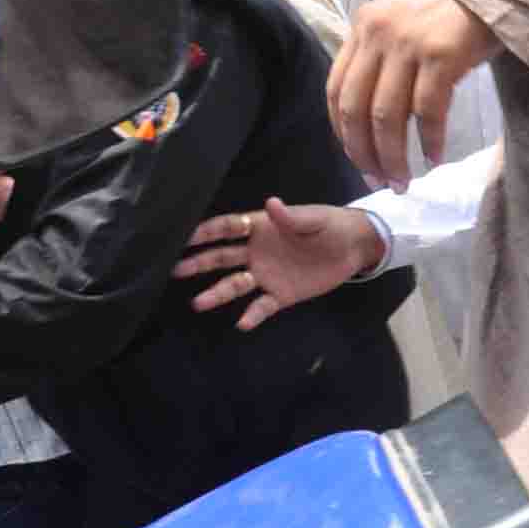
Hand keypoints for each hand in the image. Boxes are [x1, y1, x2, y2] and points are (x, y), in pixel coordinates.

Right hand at [176, 197, 382, 330]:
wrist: (353, 247)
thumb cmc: (329, 225)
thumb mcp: (313, 219)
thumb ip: (291, 217)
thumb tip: (271, 203)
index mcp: (260, 228)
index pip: (227, 229)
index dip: (207, 233)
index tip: (184, 238)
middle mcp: (255, 253)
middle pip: (221, 258)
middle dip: (199, 263)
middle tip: (175, 270)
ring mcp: (266, 275)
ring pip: (235, 284)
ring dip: (217, 293)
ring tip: (198, 302)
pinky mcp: (281, 295)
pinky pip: (262, 306)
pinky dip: (253, 315)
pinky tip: (243, 323)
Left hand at [330, 0, 496, 187]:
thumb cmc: (454, 8)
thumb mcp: (404, 24)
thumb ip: (384, 57)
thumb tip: (377, 116)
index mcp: (363, 27)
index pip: (335, 90)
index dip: (343, 133)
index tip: (358, 160)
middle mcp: (378, 35)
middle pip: (356, 109)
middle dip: (365, 153)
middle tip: (379, 180)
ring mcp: (409, 45)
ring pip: (387, 116)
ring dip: (393, 156)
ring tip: (404, 179)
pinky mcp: (441, 56)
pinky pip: (427, 111)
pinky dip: (428, 140)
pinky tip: (434, 157)